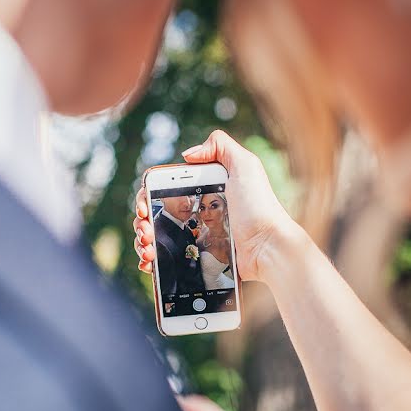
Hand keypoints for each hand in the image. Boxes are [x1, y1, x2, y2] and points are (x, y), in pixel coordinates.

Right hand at [133, 130, 298, 281]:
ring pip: (155, 237)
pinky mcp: (197, 259)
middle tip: (145, 231)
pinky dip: (151, 262)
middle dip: (141, 221)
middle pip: (154, 214)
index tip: (145, 207)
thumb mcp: (245, 166)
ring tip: (147, 249)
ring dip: (142, 242)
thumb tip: (186, 155)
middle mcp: (195, 211)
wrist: (268, 247)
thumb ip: (220, 146)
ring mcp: (194, 236)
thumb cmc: (259, 206)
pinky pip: (167, 261)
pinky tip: (148, 263)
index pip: (162, 189)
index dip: (146, 196)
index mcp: (201, 190)